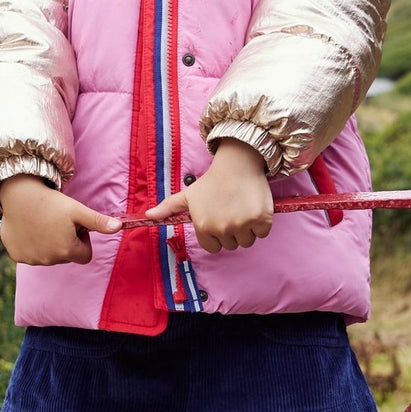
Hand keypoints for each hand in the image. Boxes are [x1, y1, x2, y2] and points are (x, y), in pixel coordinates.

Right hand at [0, 175, 121, 265]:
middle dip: (65, 243)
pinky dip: (32, 245)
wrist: (19, 195)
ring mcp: (32, 259)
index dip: (82, 241)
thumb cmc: (51, 201)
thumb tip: (118, 227)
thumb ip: (98, 222)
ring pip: (48, 257)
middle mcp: (49, 260)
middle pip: (66, 257)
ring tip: (43, 224)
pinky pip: (30, 255)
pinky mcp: (17, 256)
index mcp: (67, 250)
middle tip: (57, 223)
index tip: (74, 226)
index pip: (85, 256)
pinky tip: (30, 229)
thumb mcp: (78, 210)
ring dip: (48, 245)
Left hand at [145, 139, 273, 253]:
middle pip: (231, 245)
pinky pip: (262, 233)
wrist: (237, 163)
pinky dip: (261, 223)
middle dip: (232, 231)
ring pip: (247, 241)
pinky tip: (253, 206)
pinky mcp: (261, 219)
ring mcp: (242, 224)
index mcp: (203, 226)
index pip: (213, 247)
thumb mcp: (188, 195)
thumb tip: (148, 215)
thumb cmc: (211, 181)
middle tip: (231, 210)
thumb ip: (168, 207)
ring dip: (247, 229)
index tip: (219, 217)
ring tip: (242, 208)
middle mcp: (222, 228)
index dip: (217, 234)